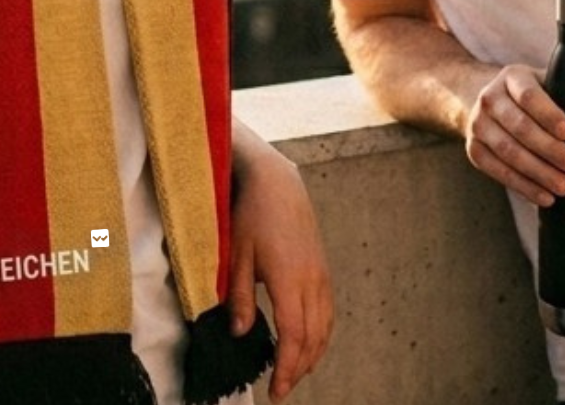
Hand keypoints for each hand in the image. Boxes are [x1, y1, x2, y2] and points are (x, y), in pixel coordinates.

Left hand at [229, 135, 332, 401]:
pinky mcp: (323, 269)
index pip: (294, 336)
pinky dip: (320, 334)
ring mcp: (321, 274)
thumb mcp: (236, 255)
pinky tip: (308, 343)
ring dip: (312, 354)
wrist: (277, 182)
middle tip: (281, 388)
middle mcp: (312, 280)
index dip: (287, 367)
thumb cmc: (251, 214)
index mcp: (289, 279)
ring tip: (294, 372)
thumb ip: (239, 296)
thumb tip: (240, 333)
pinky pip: (328, 311)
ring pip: (325, 327)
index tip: (276, 390)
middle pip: (313, 338)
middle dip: (299, 368)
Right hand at [462, 65, 564, 206]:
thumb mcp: (551, 84)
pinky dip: (522, 186)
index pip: (529, 95)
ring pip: (507, 151)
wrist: (489, 104)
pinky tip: (544, 196)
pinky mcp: (474, 149)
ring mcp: (478, 124)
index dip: (548, 114)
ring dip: (538, 172)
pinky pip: (497, 171)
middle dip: (549, 149)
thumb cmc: (534, 96)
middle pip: (519, 126)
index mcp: (513, 77)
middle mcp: (490, 98)